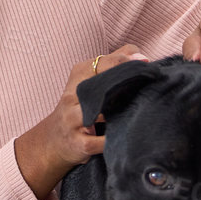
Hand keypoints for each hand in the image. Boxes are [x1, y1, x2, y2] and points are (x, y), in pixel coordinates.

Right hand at [14, 44, 147, 199]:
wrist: (54, 140)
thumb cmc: (80, 106)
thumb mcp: (91, 80)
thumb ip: (115, 62)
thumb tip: (142, 57)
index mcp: (79, 74)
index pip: (105, 62)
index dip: (128, 64)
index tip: (146, 69)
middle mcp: (72, 94)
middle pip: (103, 85)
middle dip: (126, 86)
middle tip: (146, 88)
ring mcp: (72, 119)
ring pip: (99, 114)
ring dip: (120, 114)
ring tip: (137, 113)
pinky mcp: (77, 142)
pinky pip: (98, 141)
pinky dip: (111, 140)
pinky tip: (124, 137)